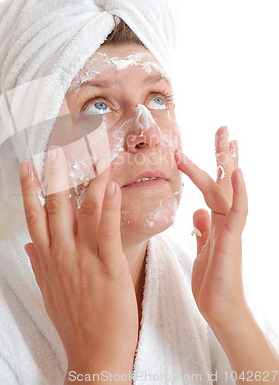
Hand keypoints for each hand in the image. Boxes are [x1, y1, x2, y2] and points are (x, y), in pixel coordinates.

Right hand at [19, 149, 137, 376]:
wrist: (94, 355)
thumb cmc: (74, 322)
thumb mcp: (48, 293)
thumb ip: (38, 265)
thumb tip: (28, 245)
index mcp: (49, 258)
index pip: (34, 216)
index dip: (30, 189)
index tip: (27, 166)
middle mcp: (63, 253)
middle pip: (56, 206)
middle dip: (55, 174)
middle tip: (56, 146)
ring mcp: (85, 259)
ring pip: (83, 211)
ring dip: (87, 180)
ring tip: (91, 153)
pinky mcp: (110, 266)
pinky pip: (108, 231)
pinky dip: (110, 207)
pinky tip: (112, 186)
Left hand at [175, 126, 248, 328]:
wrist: (219, 310)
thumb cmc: (211, 281)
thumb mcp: (202, 249)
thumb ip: (203, 229)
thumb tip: (198, 211)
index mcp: (218, 219)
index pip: (216, 185)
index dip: (216, 164)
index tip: (218, 142)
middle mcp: (226, 219)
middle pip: (225, 180)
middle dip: (224, 154)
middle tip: (223, 127)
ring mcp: (231, 227)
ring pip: (227, 189)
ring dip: (225, 164)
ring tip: (225, 138)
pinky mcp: (232, 239)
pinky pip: (238, 212)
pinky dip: (240, 192)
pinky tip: (239, 173)